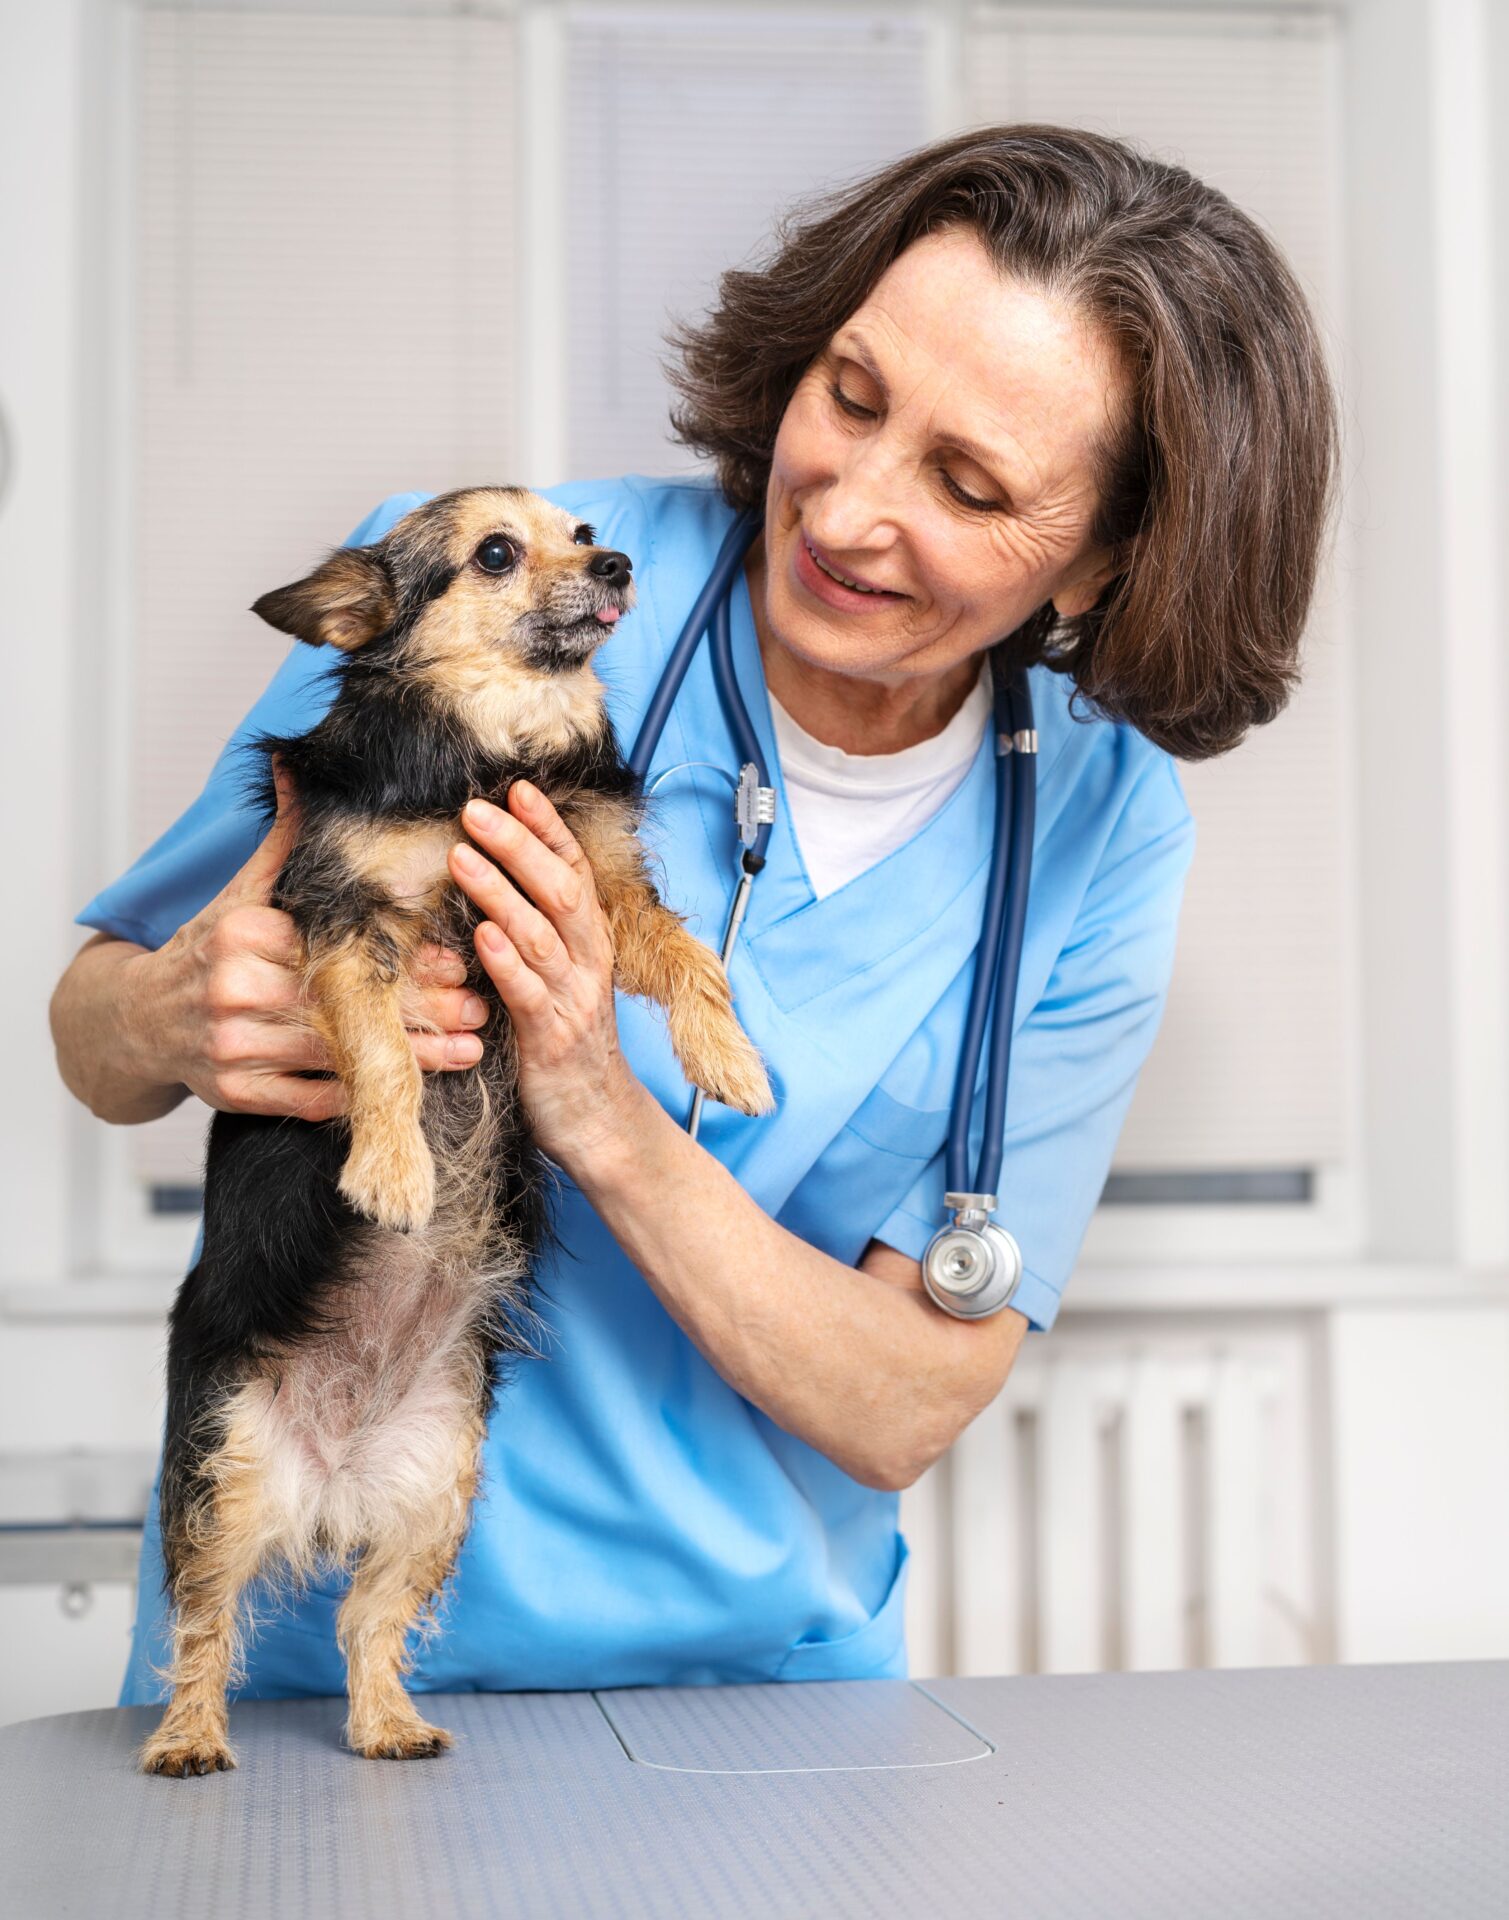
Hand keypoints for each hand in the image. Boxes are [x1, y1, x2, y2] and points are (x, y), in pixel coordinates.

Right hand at [126, 763, 489, 1120]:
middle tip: (481, 1006)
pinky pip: (311, 1100)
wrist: (137, 1019)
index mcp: (245, 932)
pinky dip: (362, 1093)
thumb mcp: (240, 890)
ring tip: (470, 1048)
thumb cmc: (206, 948)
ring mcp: (234, 1047)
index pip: (340, 945)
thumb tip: (299, 766)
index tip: (458, 957)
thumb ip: (285, 840)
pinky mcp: (236, 1094)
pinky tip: (413, 1089)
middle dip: (421, 1008)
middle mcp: (235, 989)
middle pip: (346, 1002)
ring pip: (338, 1055)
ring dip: (411, 1058)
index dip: (403, 954)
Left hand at [448, 782, 642, 1167]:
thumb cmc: (564, 1047)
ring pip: (541, 934)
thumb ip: (535, 934)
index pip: (574, 872)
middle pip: (559, 891)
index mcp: (590, 944)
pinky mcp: (551, 1041)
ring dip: (500, 892)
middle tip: (475, 809)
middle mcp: (588, 964)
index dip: (548, 829)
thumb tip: (491, 882)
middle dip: (519, 845)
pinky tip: (481, 934)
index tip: (519, 788)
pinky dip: (506, 962)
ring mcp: (572, 1001)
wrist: (598, 1123)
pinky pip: (528, 994)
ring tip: (463, 856)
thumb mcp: (558, 980)